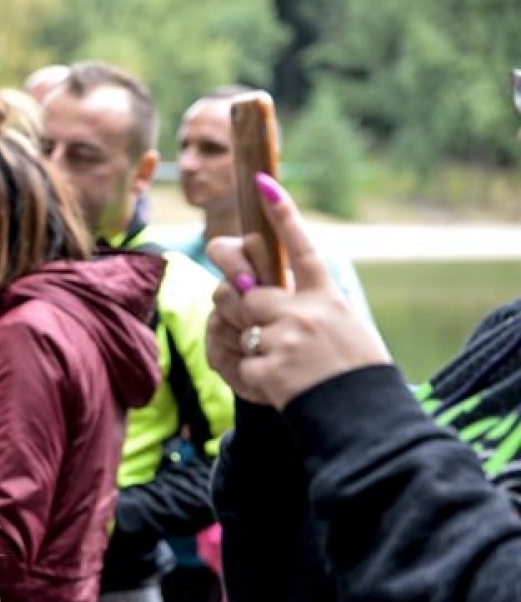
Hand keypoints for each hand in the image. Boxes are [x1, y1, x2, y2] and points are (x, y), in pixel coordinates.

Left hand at [205, 173, 390, 409]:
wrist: (364, 417)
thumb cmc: (353, 372)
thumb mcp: (343, 326)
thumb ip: (304, 305)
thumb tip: (247, 290)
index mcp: (327, 299)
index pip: (302, 249)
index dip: (282, 216)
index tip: (263, 184)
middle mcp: (305, 313)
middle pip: (245, 290)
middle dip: (237, 294)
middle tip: (244, 292)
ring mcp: (284, 341)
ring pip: (236, 324)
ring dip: (244, 338)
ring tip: (275, 357)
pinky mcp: (268, 371)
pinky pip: (238, 363)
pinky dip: (250, 375)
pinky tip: (277, 385)